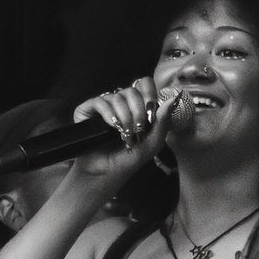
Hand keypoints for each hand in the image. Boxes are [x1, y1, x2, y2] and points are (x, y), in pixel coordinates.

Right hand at [68, 77, 191, 183]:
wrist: (105, 173)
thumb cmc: (128, 159)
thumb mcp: (152, 144)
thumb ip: (163, 123)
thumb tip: (172, 100)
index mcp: (137, 107)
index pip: (144, 84)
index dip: (149, 93)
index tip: (151, 110)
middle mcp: (120, 103)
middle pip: (132, 91)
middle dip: (138, 111)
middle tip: (138, 129)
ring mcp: (104, 105)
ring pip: (117, 96)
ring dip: (125, 116)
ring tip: (125, 135)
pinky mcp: (87, 110)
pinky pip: (100, 101)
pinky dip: (109, 114)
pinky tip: (112, 127)